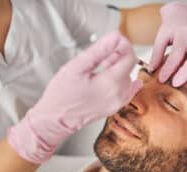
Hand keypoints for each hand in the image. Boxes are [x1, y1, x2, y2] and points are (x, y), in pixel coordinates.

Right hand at [7, 31, 142, 162]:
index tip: (113, 41)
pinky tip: (108, 77)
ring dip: (118, 68)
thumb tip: (114, 37)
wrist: (56, 119)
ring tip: (100, 67)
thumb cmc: (62, 95)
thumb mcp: (77, 66)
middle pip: (129, 67)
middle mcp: (120, 94)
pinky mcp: (115, 107)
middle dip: (118, 56)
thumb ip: (99, 50)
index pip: (130, 57)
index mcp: (112, 82)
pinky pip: (126, 90)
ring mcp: (118, 103)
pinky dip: (120, 80)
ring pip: (128, 77)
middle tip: (101, 54)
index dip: (123, 45)